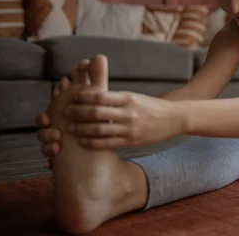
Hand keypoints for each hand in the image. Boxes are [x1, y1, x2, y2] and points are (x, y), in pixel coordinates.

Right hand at [36, 59, 90, 168]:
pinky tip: (55, 154)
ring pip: (43, 136)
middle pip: (44, 117)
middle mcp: (59, 121)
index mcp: (67, 106)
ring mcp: (56, 137)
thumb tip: (99, 55)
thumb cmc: (99, 119)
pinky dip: (49, 154)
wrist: (100, 150)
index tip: (59, 94)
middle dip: (44, 119)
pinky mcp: (58, 152)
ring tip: (57, 140)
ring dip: (46, 138)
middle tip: (49, 120)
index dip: (57, 94)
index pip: (57, 97)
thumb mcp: (100, 98)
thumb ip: (97, 78)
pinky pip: (47, 153)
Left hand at [63, 89, 182, 148]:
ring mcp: (129, 128)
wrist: (173, 119)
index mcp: (128, 98)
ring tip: (69, 129)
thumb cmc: (151, 106)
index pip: (100, 96)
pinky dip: (93, 142)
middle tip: (65, 113)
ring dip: (81, 129)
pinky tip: (83, 141)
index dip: (83, 97)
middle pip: (96, 113)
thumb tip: (93, 94)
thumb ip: (116, 97)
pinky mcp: (131, 141)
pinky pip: (108, 143)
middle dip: (77, 113)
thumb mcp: (135, 96)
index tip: (72, 97)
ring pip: (99, 130)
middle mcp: (128, 113)